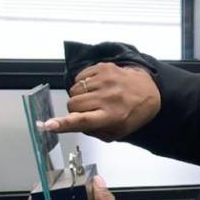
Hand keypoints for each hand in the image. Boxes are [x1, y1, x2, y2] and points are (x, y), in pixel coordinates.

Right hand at [39, 63, 160, 140]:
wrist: (150, 91)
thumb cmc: (131, 114)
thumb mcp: (115, 132)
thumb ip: (92, 131)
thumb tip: (68, 125)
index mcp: (111, 117)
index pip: (83, 120)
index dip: (64, 124)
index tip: (49, 125)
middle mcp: (108, 97)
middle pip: (73, 104)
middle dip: (75, 109)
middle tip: (89, 109)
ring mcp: (106, 80)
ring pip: (74, 90)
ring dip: (80, 96)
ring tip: (95, 97)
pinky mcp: (104, 67)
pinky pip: (80, 77)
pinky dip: (83, 83)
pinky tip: (96, 87)